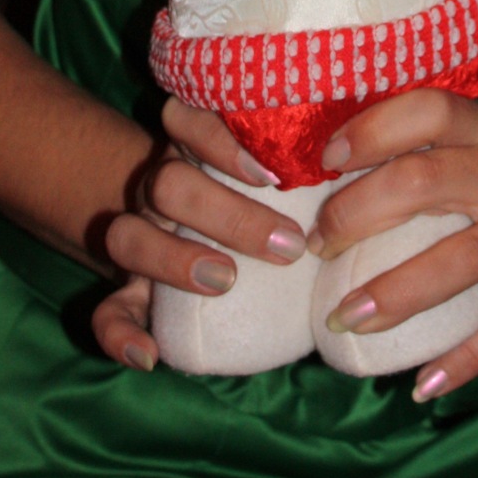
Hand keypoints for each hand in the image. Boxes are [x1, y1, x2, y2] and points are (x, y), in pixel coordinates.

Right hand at [93, 100, 307, 369]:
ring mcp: (140, 238)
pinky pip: (104, 313)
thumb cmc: (262, 193)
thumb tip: (372, 144)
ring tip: (225, 281)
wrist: (194, 223)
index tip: (272, 173)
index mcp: (196, 148)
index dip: (221, 141)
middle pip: (168, 184)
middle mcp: (161, 189)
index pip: (185, 120)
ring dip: (174, 260)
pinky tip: (149, 356)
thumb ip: (302, 151)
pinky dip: (119, 337)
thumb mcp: (273, 162)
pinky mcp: (126, 293)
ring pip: (128, 237)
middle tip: (287, 246)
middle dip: (226, 213)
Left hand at [305, 90, 477, 399]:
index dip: (367, 129)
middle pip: (416, 183)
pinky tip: (426, 386)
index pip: (424, 110)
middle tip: (315, 246)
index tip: (326, 159)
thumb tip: (386, 154)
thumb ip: (470, 137)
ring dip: (391, 295)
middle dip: (353, 217)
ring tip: (346, 319)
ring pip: (452, 261)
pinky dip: (464, 361)